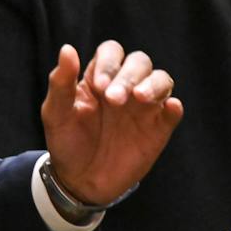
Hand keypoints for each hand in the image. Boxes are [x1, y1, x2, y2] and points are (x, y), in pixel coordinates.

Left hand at [41, 42, 182, 204]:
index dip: (108, 63)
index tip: (98, 86)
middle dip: (128, 75)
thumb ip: (61, 82)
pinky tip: (170, 107)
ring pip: (162, 79)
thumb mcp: (56, 113)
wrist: (80, 181)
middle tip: (113, 100)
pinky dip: (174, 107)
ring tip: (140, 98)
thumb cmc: (66, 141)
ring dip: (153, 84)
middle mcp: (125, 86)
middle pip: (139, 62)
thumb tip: (67, 49)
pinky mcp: (158, 129)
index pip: (112, 52)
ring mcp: (144, 107)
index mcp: (100, 78)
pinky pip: (173, 112)